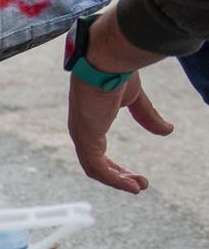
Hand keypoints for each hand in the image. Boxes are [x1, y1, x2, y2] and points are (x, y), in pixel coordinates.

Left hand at [67, 72, 173, 192]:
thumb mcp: (135, 99)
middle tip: (139, 185)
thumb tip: (167, 131)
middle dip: (118, 177)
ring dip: (117, 181)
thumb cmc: (116, 72)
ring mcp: (81, 134)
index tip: (135, 176)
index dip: (115, 167)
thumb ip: (147, 116)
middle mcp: (81, 130)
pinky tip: (130, 185)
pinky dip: (113, 179)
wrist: (107, 61)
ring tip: (138, 188)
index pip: (98, 152)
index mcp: (90, 121)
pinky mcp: (85, 138)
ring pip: (95, 169)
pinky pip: (97, 168)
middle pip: (95, 164)